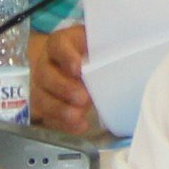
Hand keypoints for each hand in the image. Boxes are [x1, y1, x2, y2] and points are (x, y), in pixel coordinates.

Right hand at [27, 23, 97, 137]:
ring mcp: (41, 84)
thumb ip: (107, 48)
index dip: (65, 56)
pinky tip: (78, 126)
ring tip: (77, 116)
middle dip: (63, 88)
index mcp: (61, 43)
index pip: (57, 45)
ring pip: (41, 97)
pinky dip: (62, 123)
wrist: (82, 63)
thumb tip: (128, 54)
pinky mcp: (43, 102)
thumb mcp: (101, 43)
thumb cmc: (96, 50)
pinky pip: (46, 115)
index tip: (78, 68)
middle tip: (83, 98)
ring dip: (59, 108)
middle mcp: (46, 63)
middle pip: (46, 74)